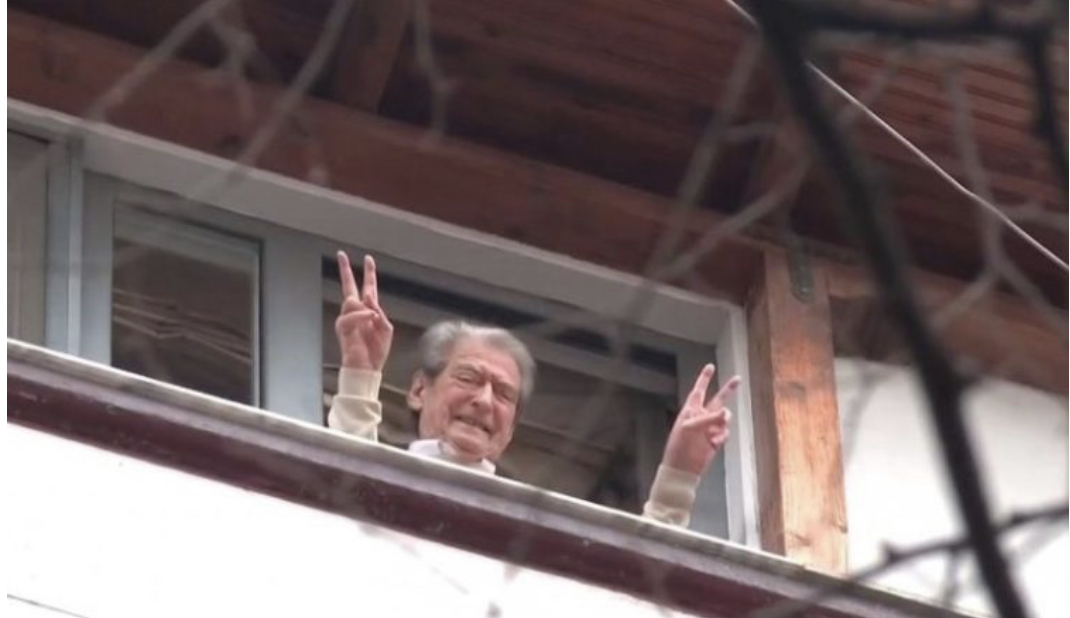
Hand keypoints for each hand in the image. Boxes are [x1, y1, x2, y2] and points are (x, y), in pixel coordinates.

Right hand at [335, 251, 393, 371]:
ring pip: (350, 301)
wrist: (367, 368)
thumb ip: (379, 311)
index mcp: (369, 311)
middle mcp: (357, 312)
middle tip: (341, 254)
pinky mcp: (343, 328)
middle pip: (349, 287)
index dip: (369, 273)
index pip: (368, 288)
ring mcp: (348, 319)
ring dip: (362, 306)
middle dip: (345, 270)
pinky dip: (361, 316)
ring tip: (372, 315)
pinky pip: (350, 316)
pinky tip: (369, 317)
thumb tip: (368, 298)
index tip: (368, 259)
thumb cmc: (376, 351)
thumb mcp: (386, 328)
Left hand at [661, 364, 739, 475]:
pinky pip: (725, 432)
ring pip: (725, 418)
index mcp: (691, 410)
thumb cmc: (679, 446)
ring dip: (722, 423)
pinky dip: (722, 436)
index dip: (705, 378)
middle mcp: (702, 417)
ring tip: (713, 434)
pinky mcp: (715, 440)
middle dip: (728, 390)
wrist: (683, 468)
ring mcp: (709, 428)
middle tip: (738, 379)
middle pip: (718, 399)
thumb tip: (727, 412)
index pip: (699, 390)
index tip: (710, 367)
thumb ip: (710, 418)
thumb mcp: (690, 427)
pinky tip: (714, 443)